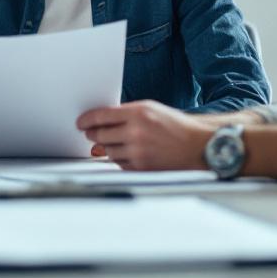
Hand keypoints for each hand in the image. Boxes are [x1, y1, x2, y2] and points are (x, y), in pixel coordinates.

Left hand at [76, 100, 214, 170]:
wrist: (196, 145)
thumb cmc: (174, 125)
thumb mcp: (151, 109)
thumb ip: (125, 114)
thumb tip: (102, 122)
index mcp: (138, 113)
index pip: (102, 116)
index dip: (87, 119)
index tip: (80, 122)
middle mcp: (136, 132)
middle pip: (100, 134)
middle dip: (93, 134)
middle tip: (89, 133)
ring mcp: (138, 151)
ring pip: (108, 150)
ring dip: (106, 147)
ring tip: (112, 142)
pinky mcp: (141, 167)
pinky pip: (119, 163)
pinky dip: (119, 158)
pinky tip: (126, 152)